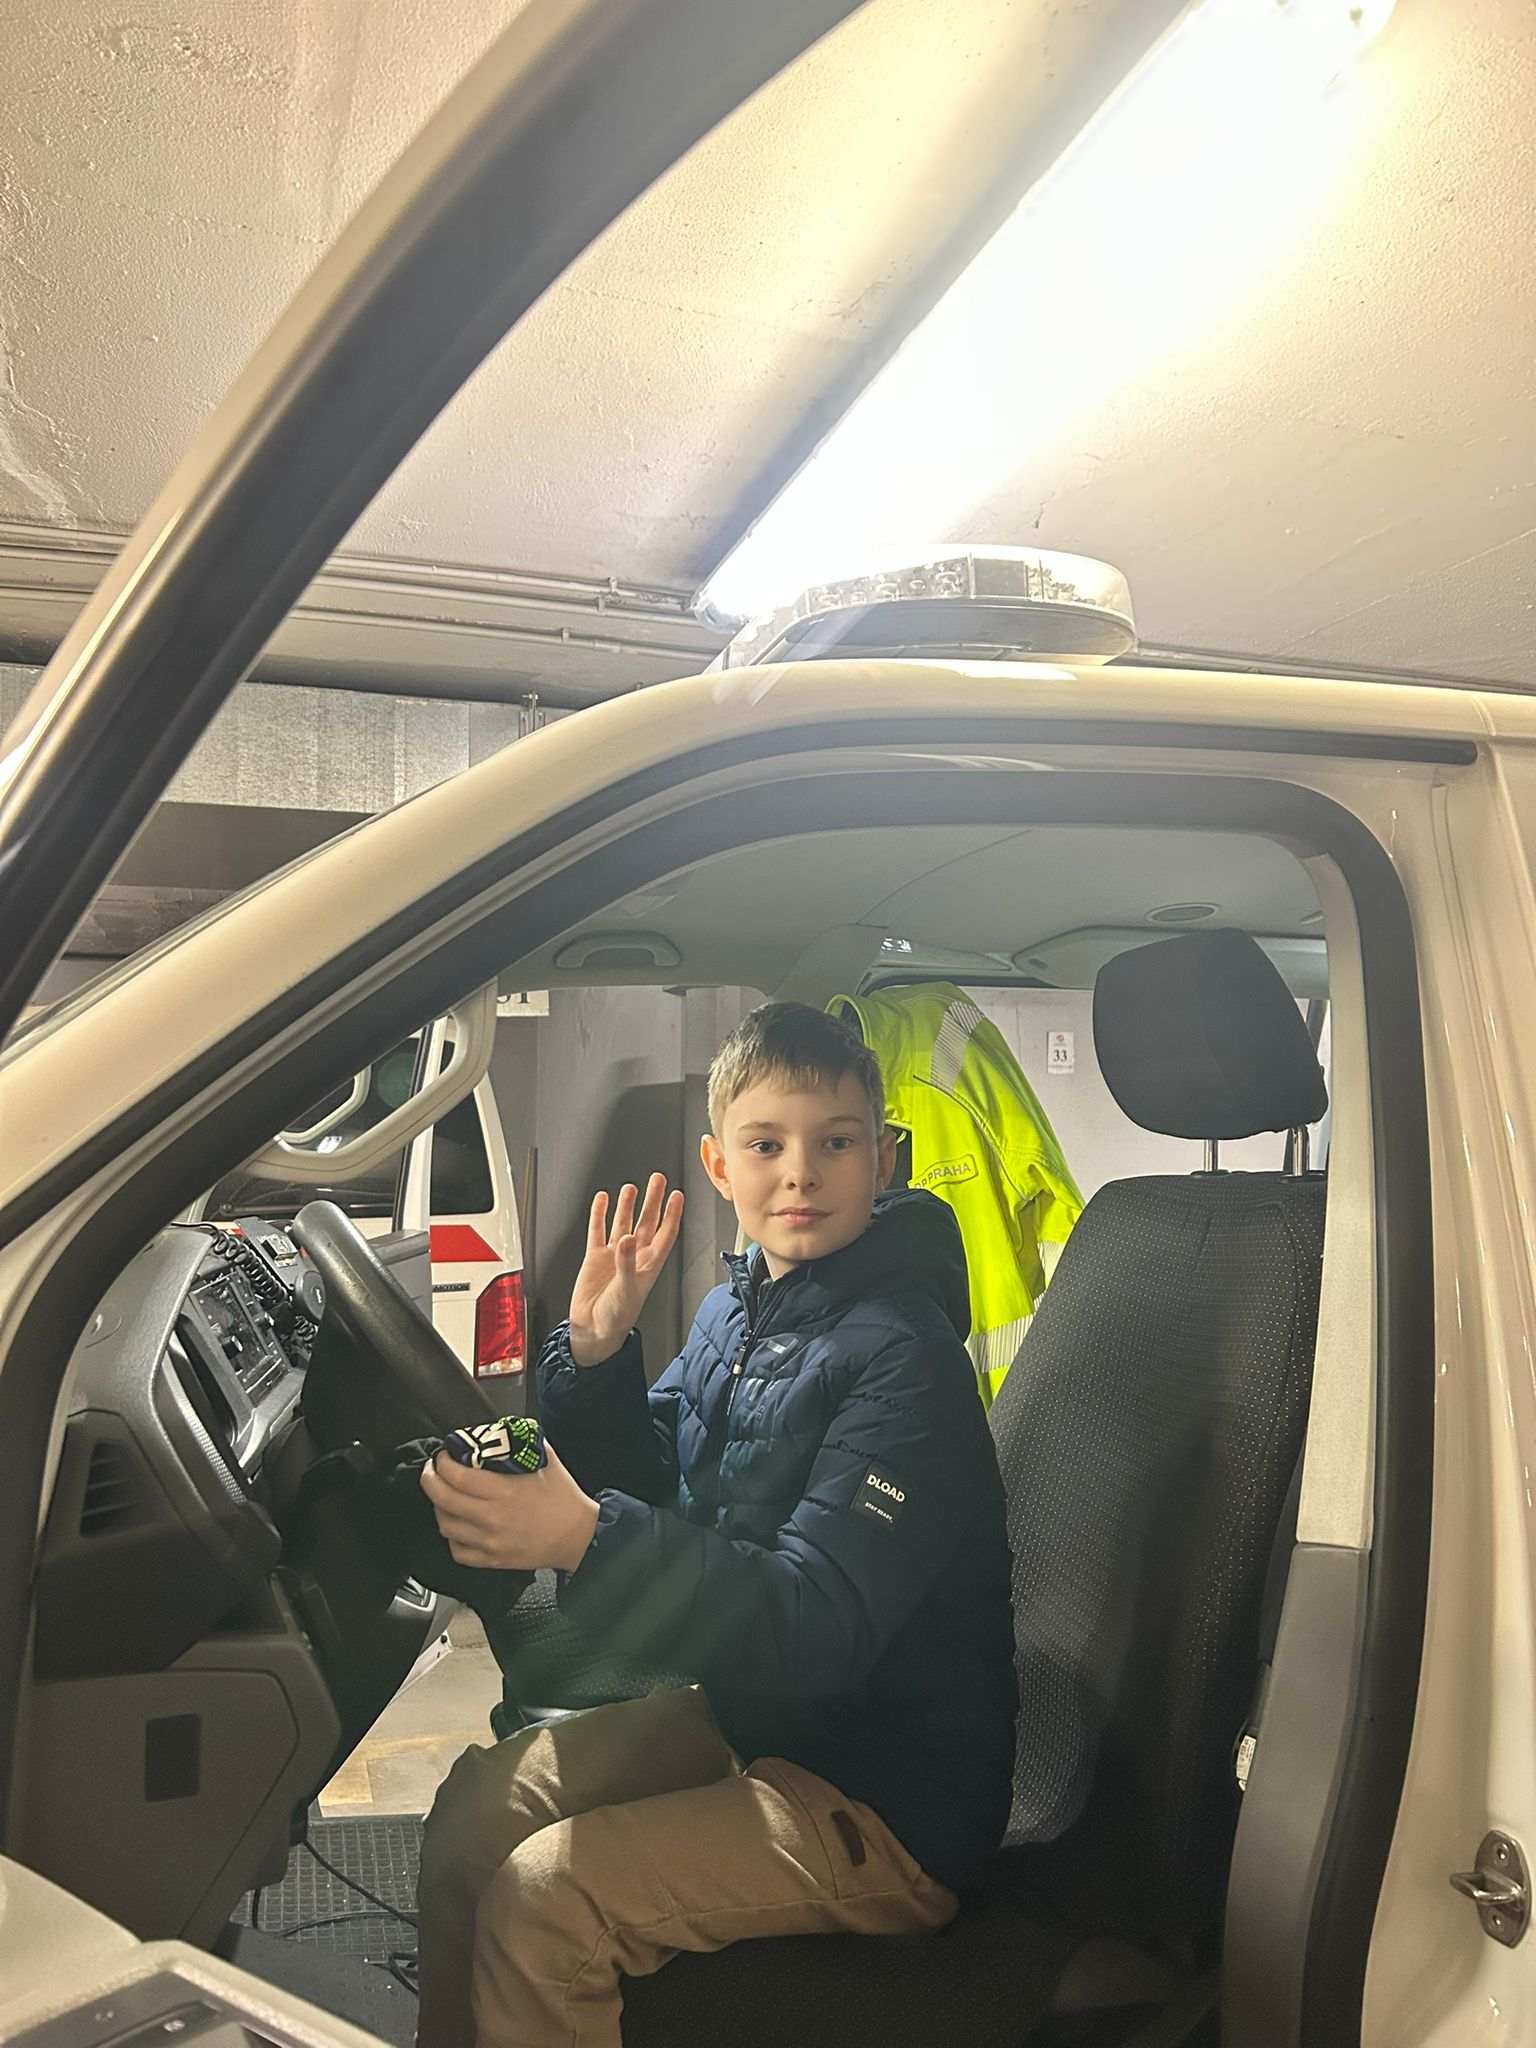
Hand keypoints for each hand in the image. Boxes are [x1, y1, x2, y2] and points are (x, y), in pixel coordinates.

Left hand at [419, 1438, 598, 1573]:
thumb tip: (497, 1433)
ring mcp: (490, 1542)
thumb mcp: (546, 1460)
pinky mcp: (493, 1560)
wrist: (579, 1536)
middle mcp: (493, 1518)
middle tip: (431, 1471)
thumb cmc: (563, 1498)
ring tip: (442, 1496)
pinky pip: (458, 1551)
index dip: (443, 1464)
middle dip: (430, 1481)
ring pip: (446, 1526)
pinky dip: (451, 1536)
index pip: (458, 1477)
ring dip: (438, 1507)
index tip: (443, 1455)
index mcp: (505, 1492)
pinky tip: (456, 1524)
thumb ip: (520, 1444)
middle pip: (444, 1500)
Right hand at [568, 1173, 683, 1366]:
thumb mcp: (626, 1290)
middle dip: (653, 1201)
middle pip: (647, 1222)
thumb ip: (625, 1263)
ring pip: (623, 1222)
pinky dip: (599, 1215)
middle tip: (658, 1179)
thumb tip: (626, 1238)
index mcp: (649, 1265)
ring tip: (631, 1187)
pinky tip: (601, 1201)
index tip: (677, 1195)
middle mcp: (634, 1256)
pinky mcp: (595, 1258)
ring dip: (627, 1205)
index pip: (665, 1233)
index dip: (672, 1214)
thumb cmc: (617, 1317)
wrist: (593, 1330)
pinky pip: (598, 1231)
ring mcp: (614, 1255)